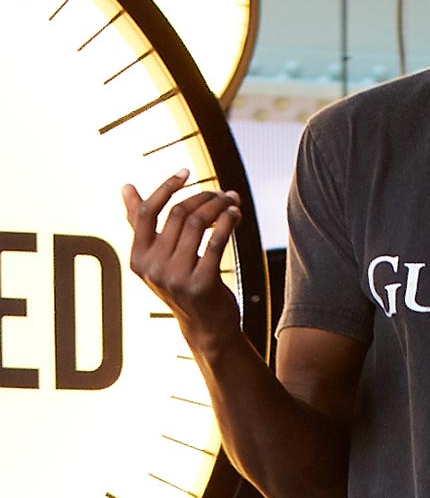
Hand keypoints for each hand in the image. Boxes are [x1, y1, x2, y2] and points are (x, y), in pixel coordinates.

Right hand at [121, 168, 242, 347]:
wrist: (206, 325)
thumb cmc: (183, 283)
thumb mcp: (158, 257)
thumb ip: (140, 224)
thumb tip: (125, 187)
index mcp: (137, 258)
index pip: (146, 212)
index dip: (166, 188)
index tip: (186, 172)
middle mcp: (152, 268)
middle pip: (177, 214)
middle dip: (204, 197)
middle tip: (223, 193)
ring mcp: (176, 277)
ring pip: (197, 224)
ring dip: (219, 207)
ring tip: (232, 202)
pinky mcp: (202, 283)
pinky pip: (217, 241)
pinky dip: (227, 222)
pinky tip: (236, 215)